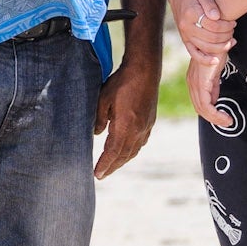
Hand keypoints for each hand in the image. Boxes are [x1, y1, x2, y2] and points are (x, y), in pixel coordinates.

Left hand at [94, 59, 158, 178]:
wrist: (145, 70)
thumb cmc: (122, 82)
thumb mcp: (103, 99)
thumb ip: (99, 119)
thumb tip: (96, 134)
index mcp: (125, 126)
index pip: (113, 152)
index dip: (104, 165)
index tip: (97, 174)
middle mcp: (138, 130)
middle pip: (124, 155)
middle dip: (112, 167)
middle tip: (101, 176)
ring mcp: (146, 127)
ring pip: (133, 151)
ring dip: (122, 161)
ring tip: (112, 167)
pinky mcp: (150, 122)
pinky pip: (140, 143)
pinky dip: (131, 151)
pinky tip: (126, 152)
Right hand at [170, 0, 234, 63]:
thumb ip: (209, 4)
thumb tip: (217, 16)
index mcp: (191, 14)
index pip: (213, 25)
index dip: (226, 25)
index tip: (233, 22)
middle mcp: (186, 27)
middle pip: (211, 37)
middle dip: (226, 35)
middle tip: (233, 30)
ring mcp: (185, 35)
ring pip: (205, 47)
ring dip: (221, 46)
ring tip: (230, 40)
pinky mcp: (185, 41)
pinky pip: (194, 54)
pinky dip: (205, 59)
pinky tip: (215, 61)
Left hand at [186, 54, 230, 128]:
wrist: (216, 40)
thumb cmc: (217, 53)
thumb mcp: (215, 73)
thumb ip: (213, 87)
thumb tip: (216, 100)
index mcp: (194, 81)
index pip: (199, 103)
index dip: (210, 113)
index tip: (223, 118)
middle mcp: (191, 83)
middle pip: (199, 108)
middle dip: (214, 119)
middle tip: (227, 122)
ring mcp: (195, 83)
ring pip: (202, 109)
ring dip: (216, 118)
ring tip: (228, 121)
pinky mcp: (202, 83)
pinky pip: (207, 105)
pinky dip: (216, 114)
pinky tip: (226, 116)